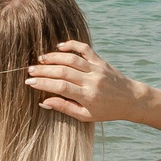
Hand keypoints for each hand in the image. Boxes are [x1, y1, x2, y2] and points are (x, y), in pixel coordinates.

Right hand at [25, 39, 148, 124]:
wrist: (131, 99)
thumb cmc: (107, 111)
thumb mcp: (86, 116)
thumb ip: (65, 108)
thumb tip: (44, 102)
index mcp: (88, 96)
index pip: (61, 87)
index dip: (43, 84)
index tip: (30, 82)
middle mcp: (92, 81)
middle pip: (63, 72)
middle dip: (44, 70)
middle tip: (30, 70)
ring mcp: (97, 69)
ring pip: (71, 59)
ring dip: (54, 57)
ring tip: (40, 59)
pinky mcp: (101, 61)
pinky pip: (85, 49)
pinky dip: (71, 45)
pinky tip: (59, 46)